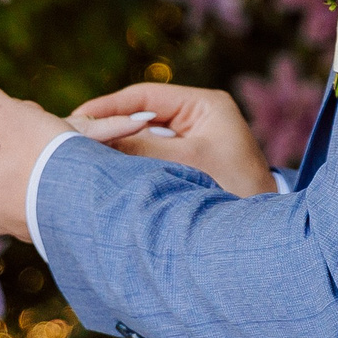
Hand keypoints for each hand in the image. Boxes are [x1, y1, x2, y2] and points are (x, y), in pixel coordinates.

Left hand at [0, 77, 83, 239]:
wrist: (91, 203)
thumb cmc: (43, 159)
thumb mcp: (11, 115)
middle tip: (8, 129)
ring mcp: (7, 224)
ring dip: (11, 164)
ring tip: (35, 142)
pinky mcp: (32, 229)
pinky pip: (22, 199)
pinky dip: (30, 181)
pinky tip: (48, 166)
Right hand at [73, 82, 274, 196]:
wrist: (267, 239)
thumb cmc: (236, 194)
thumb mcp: (185, 166)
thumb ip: (139, 150)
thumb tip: (92, 140)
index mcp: (206, 105)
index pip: (145, 97)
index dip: (107, 107)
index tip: (76, 119)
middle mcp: (200, 118)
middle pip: (140, 117)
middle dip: (108, 130)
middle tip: (70, 140)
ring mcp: (194, 142)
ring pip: (142, 140)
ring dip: (116, 151)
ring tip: (81, 159)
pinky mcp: (189, 167)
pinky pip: (150, 161)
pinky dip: (129, 168)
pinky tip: (105, 178)